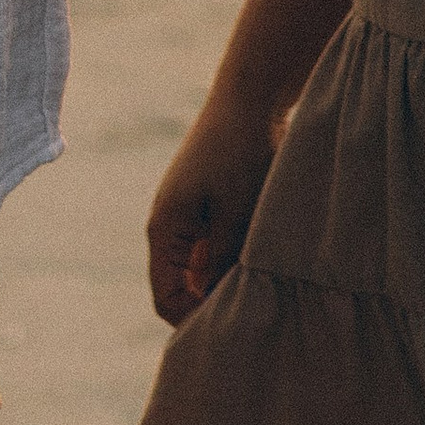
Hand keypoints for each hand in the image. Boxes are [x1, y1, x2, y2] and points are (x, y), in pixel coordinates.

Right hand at [146, 103, 278, 325]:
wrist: (251, 97)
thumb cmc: (241, 152)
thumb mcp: (236, 215)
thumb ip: (223, 263)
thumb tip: (218, 305)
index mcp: (164, 229)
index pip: (165, 298)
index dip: (192, 321)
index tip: (231, 327)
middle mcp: (169, 225)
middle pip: (180, 287)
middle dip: (210, 303)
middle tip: (250, 312)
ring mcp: (188, 214)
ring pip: (200, 268)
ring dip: (224, 279)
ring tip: (259, 286)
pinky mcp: (207, 204)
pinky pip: (213, 246)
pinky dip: (231, 258)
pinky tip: (259, 258)